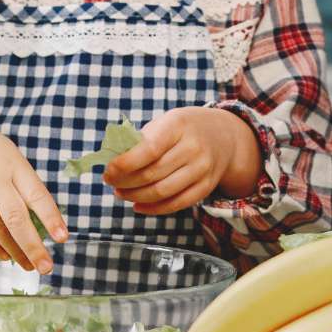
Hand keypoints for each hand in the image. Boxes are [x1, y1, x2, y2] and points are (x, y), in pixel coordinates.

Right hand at [0, 105, 66, 272]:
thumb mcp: (10, 156)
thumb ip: (23, 185)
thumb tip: (41, 224)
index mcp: (14, 164)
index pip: (37, 195)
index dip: (51, 218)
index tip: (62, 238)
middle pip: (16, 219)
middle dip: (33, 247)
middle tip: (46, 267)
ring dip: (14, 251)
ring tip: (27, 265)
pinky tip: (4, 255)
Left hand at [105, 107, 259, 214]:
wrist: (222, 136)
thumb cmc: (182, 129)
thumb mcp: (165, 122)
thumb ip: (142, 141)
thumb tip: (113, 163)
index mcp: (178, 125)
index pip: (149, 149)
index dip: (125, 164)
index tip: (108, 171)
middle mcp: (193, 148)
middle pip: (152, 174)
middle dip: (125, 182)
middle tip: (111, 183)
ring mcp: (202, 169)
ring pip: (162, 192)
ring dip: (135, 196)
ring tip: (121, 193)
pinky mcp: (206, 187)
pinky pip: (176, 204)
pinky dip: (153, 208)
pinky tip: (138, 205)